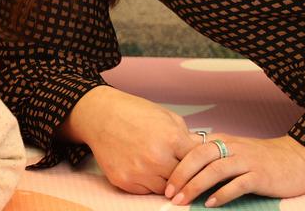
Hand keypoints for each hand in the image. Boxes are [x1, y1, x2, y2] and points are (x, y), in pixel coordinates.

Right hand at [63, 85, 193, 193]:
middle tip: (186, 172)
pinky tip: (147, 170)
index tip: (203, 166)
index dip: (202, 164)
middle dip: (186, 175)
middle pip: (184, 179)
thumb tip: (203, 152)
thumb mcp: (167, 117)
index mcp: (171, 138)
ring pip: (166, 189)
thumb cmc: (135, 113)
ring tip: (163, 169)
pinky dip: (150, 184)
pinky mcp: (125, 181)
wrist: (101, 115)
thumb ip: (186, 136)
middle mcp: (156, 158)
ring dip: (168, 182)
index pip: (198, 162)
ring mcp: (140, 172)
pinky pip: (146, 191)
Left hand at [164, 134, 304, 206]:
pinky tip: (210, 204)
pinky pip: (238, 183)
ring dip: (196, 185)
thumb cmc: (263, 160)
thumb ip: (214, 158)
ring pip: (215, 169)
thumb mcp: (235, 153)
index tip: (163, 182)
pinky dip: (222, 194)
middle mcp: (233, 147)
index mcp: (223, 141)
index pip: (192, 149)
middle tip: (168, 193)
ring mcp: (247, 160)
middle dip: (180, 175)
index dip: (175, 164)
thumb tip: (186, 170)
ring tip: (182, 200)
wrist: (298, 159)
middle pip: (199, 156)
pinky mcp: (261, 175)